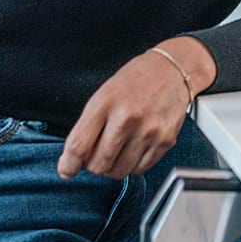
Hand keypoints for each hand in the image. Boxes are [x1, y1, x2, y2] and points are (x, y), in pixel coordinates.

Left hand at [58, 39, 213, 178]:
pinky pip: (141, 169)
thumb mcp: (104, 95)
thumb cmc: (135, 81)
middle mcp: (127, 118)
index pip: (79, 146)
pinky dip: (133, 165)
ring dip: (113, 167)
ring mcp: (148, 130)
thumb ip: (87, 126)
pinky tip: (134, 149)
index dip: (69, 164)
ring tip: (118, 151)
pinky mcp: (165, 140)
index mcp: (106, 103)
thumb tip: (73, 161)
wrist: (172, 70)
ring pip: (119, 171)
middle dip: (94, 164)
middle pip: (98, 164)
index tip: (67, 170)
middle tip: (98, 154)